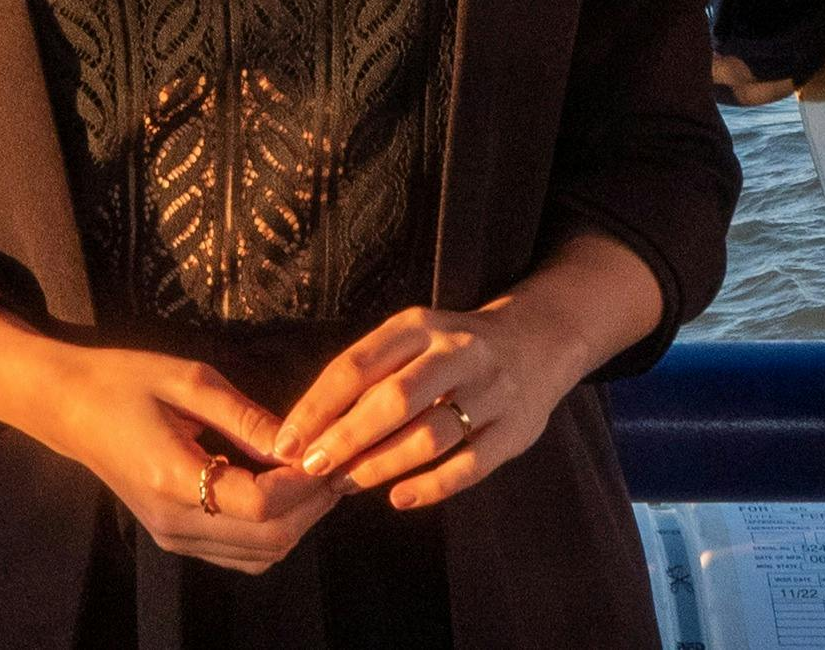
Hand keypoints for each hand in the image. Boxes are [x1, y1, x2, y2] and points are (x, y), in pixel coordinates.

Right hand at [0, 313, 336, 570]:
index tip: (325, 448)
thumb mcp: (189, 380)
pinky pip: (240, 555)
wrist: (69, 407)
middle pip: (268, 539)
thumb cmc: (125, 380)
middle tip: (334, 462)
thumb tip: (300, 443)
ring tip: (315, 477)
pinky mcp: (175, 539)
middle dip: (312, 505)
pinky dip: (273, 533)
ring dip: (297, 523)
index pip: (260, 504)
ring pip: (260, 555)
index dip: (303, 483)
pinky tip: (283, 495)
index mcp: (174, 478)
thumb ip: (247, 418)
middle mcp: (174, 522)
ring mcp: (173, 537)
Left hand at [274, 233, 657, 510]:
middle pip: (394, 401)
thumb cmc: (451, 349)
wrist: (540, 339)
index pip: (356, 366)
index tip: (285, 444)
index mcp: (419, 325)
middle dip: (347, 439)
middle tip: (314, 468)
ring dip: (382, 466)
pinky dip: (430, 487)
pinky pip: (469, 466)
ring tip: (348, 484)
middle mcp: (456, 352)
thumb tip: (307, 431)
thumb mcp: (411, 339)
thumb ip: (367, 377)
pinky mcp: (514, 429)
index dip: (316, 408)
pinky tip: (399, 499)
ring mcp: (490, 391)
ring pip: (430, 436)